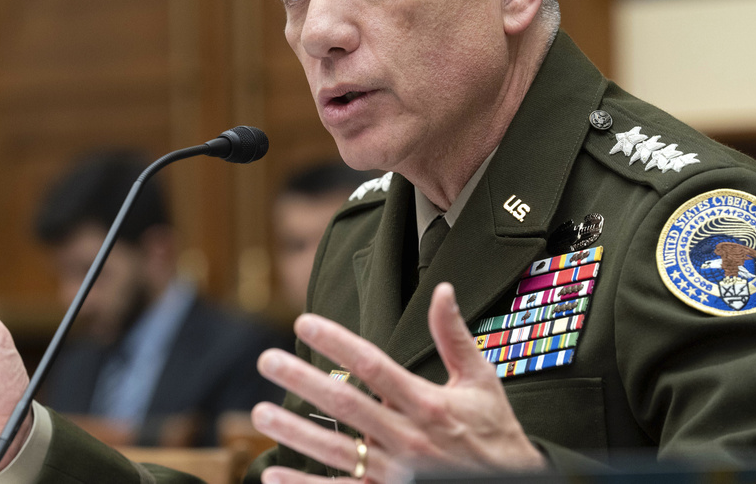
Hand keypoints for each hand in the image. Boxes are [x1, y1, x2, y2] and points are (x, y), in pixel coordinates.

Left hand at [251, 282, 545, 483]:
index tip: (304, 322)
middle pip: (347, 406)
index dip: (337, 342)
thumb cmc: (494, 433)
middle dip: (303, 382)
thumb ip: (454, 337)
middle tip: (266, 361)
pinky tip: (274, 473)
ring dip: (294, 433)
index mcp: (428, 404)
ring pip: (336, 452)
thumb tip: (442, 290)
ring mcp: (397, 473)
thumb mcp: (481, 381)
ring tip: (260, 413)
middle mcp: (409, 439)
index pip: (374, 366)